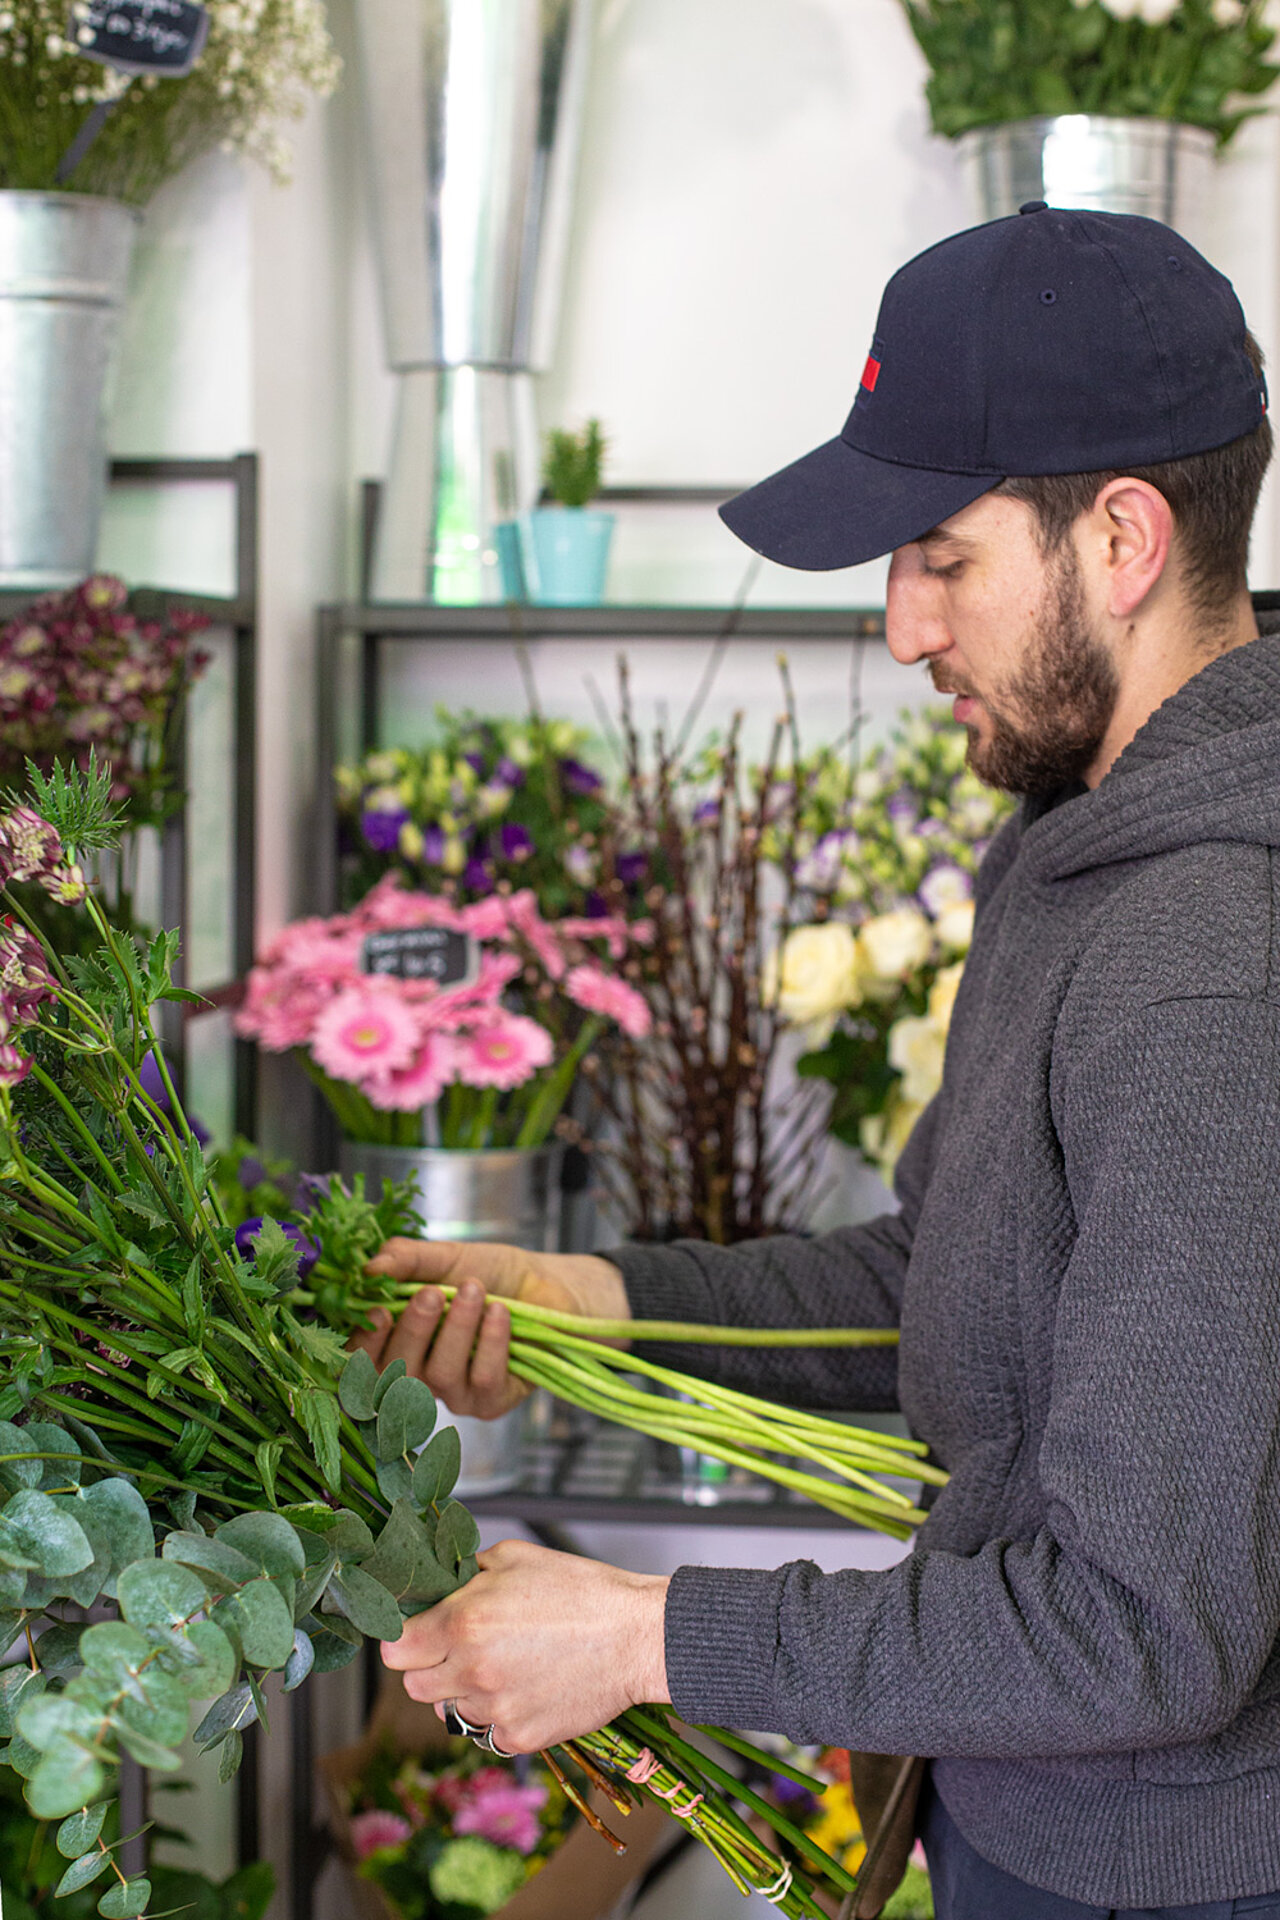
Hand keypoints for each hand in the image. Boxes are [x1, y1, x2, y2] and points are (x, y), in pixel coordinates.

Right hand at [347, 1241, 628, 1418]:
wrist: (547, 1285)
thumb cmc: (491, 1274)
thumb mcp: (446, 1257)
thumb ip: (406, 1260)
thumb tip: (368, 1268)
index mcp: (401, 1343)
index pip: (365, 1359)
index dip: (365, 1343)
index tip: (378, 1311)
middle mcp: (421, 1376)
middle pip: (397, 1373)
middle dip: (413, 1330)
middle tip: (431, 1293)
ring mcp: (455, 1394)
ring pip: (441, 1375)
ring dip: (457, 1329)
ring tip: (474, 1291)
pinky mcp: (491, 1403)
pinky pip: (483, 1380)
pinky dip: (491, 1341)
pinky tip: (501, 1313)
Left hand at [382, 1537, 669, 1752]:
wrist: (636, 1635)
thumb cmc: (581, 1590)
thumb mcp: (515, 1557)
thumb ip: (466, 1574)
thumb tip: (435, 1586)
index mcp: (463, 1622)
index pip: (394, 1649)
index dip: (404, 1638)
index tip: (419, 1631)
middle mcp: (472, 1670)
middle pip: (413, 1686)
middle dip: (430, 1666)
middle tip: (462, 1646)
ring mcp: (495, 1710)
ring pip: (449, 1711)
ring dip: (465, 1691)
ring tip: (504, 1665)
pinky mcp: (520, 1737)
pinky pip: (487, 1733)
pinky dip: (499, 1715)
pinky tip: (528, 1686)